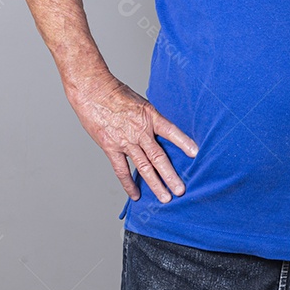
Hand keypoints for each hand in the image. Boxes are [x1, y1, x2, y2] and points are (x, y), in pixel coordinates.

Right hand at [68, 72, 197, 202]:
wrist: (93, 91)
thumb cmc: (117, 94)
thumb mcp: (142, 103)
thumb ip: (151, 120)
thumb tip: (161, 133)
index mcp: (150, 117)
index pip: (171, 131)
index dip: (184, 142)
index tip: (195, 153)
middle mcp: (140, 131)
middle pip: (159, 157)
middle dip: (170, 175)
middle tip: (180, 190)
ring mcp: (125, 141)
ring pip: (143, 167)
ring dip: (155, 184)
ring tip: (165, 198)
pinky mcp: (111, 147)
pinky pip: (121, 169)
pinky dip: (129, 183)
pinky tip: (136, 194)